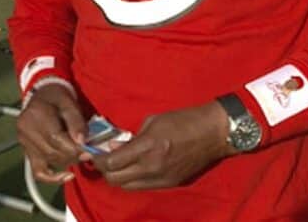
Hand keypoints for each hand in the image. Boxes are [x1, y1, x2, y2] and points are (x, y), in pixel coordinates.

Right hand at [16, 84, 86, 183]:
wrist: (41, 93)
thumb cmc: (57, 97)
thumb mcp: (69, 102)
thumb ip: (76, 122)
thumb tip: (82, 142)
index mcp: (36, 115)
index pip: (56, 139)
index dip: (74, 148)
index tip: (89, 151)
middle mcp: (26, 130)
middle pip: (52, 152)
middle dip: (73, 155)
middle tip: (88, 154)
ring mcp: (24, 142)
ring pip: (48, 161)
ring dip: (67, 162)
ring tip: (79, 156)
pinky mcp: (26, 150)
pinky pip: (38, 171)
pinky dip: (52, 178)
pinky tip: (67, 176)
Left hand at [91, 101, 232, 190]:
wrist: (214, 133)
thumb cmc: (183, 120)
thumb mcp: (153, 121)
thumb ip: (132, 136)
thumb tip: (115, 147)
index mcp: (147, 147)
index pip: (112, 162)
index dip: (98, 159)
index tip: (92, 152)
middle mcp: (152, 167)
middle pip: (116, 179)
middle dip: (105, 170)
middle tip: (102, 159)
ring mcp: (162, 179)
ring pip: (128, 186)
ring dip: (118, 177)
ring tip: (116, 165)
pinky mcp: (170, 184)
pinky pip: (143, 186)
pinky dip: (134, 179)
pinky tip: (134, 168)